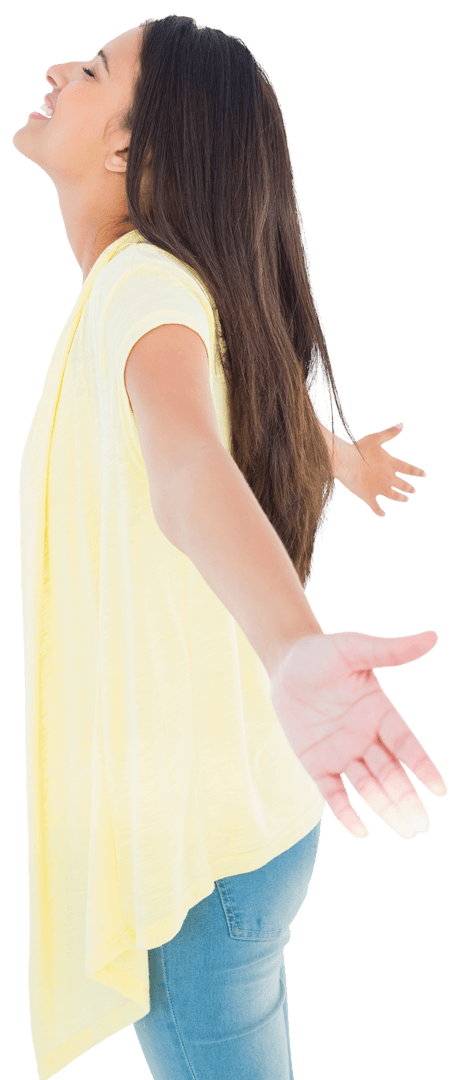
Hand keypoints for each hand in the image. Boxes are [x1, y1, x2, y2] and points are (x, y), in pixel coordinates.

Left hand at [270, 630, 447, 838]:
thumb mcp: (355, 649)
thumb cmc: (323, 653)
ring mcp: (344, 753)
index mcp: (383, 713)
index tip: (440, 789)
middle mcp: (368, 738)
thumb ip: (391, 650)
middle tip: (422, 824)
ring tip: (406, 830)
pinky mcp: (318, 764)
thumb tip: (432, 637)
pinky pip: (334, 792)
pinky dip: (346, 812)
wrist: (286, 664)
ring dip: (386, 808)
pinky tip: (360, 831)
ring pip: (369, 787)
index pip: (408, 744)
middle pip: (392, 772)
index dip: (423, 766)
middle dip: (407, 797)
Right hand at [337, 422, 426, 516]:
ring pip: (394, 497)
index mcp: (392, 464)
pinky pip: (376, 508)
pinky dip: (380, 512)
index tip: (424, 475)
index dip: (417, 472)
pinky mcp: (369, 497)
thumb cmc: (359, 449)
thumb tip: (402, 424)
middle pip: (403, 485)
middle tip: (414, 491)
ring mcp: (379, 489)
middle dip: (409, 488)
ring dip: (400, 499)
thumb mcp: (376, 438)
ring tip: (405, 500)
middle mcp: (389, 478)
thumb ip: (390, 433)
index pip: (409, 469)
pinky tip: (383, 515)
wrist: (346, 463)